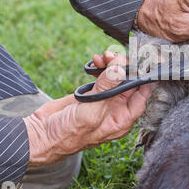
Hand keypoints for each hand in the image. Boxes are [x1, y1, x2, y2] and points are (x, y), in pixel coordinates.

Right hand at [24, 54, 151, 165]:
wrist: (41, 134)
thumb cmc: (68, 134)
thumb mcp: (91, 111)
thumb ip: (106, 88)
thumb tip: (120, 68)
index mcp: (121, 119)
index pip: (142, 97)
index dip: (145, 79)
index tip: (146, 62)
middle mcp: (115, 109)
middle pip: (128, 83)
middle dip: (125, 67)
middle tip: (117, 55)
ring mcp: (102, 100)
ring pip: (115, 77)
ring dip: (112, 64)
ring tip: (103, 56)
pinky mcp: (90, 93)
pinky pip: (101, 76)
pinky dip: (100, 67)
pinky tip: (95, 61)